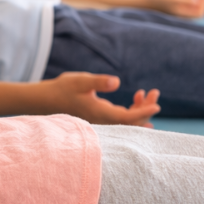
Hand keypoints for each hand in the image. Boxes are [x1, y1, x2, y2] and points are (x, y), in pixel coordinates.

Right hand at [43, 73, 159, 125]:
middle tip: (154, 93)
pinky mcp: (101, 119)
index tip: (156, 104)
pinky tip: (135, 98)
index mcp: (100, 114)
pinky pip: (122, 119)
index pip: (128, 118)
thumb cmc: (62, 89)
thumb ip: (99, 81)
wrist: (46, 100)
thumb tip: (117, 82)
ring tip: (147, 93)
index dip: (144, 112)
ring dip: (140, 109)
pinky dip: (132, 110)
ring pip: (128, 121)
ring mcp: (102, 122)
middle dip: (146, 109)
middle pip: (131, 122)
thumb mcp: (80, 81)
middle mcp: (103, 121)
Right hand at [134, 0, 203, 18]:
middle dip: (199, 0)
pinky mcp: (173, 8)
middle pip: (198, 10)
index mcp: (182, 16)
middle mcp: (181, 16)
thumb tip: (197, 0)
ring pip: (190, 4)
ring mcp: (177, 12)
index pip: (200, 13)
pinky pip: (183, 1)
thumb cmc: (157, 0)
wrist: (144, 3)